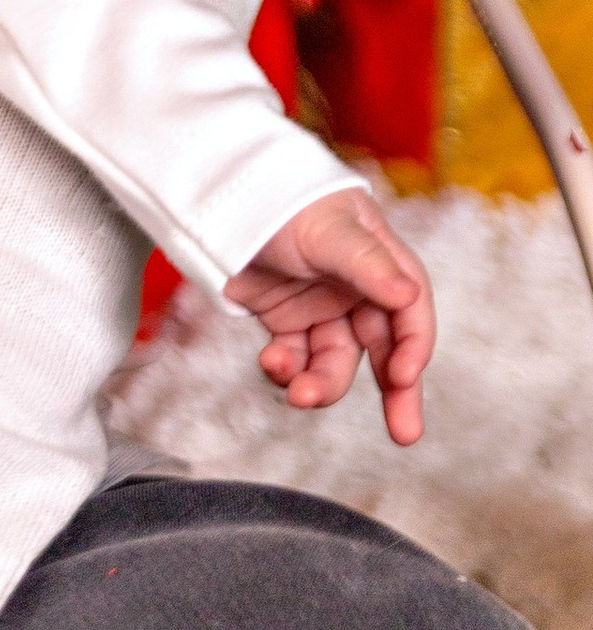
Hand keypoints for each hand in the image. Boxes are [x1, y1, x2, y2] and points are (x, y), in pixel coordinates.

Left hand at [224, 183, 433, 445]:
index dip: (413, 346)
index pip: (410, 311)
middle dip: (395, 390)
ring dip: (322, 383)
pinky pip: (296, 357)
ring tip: (298, 393)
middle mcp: (356, 287)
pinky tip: (271, 364)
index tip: (403, 377)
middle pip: (384, 347)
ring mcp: (320, 305)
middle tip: (405, 434)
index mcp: (378, 260)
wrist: (215, 195)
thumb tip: (409, 296)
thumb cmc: (280, 198)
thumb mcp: (327, 230)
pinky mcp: (285, 319)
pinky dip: (288, 369)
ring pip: (335, 361)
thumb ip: (366, 264)